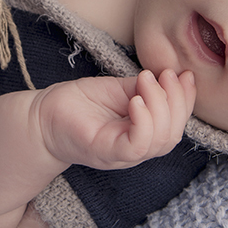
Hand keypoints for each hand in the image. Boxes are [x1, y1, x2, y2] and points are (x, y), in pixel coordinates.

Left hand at [33, 69, 195, 170]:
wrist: (42, 116)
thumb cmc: (79, 103)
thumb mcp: (119, 89)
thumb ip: (144, 88)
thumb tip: (171, 76)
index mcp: (142, 133)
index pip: (176, 124)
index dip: (186, 100)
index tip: (184, 73)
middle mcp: (136, 148)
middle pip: (173, 135)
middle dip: (177, 102)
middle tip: (166, 75)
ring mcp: (121, 153)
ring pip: (159, 141)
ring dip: (161, 106)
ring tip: (146, 81)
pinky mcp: (105, 152)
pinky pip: (136, 145)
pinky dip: (143, 121)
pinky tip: (135, 100)